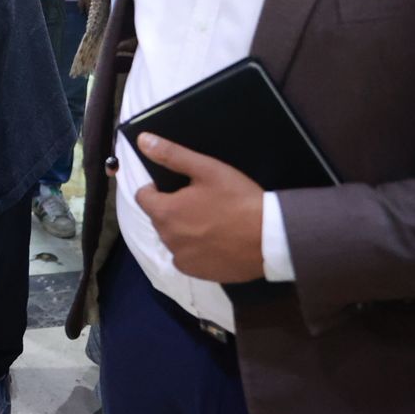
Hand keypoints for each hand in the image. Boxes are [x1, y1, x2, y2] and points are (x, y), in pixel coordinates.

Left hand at [134, 132, 265, 283]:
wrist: (271, 238)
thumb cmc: (238, 199)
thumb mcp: (206, 169)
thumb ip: (171, 155)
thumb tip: (142, 140)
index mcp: (164, 212)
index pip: (143, 196)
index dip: (158, 189)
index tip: (179, 187)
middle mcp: (167, 238)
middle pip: (159, 217)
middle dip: (173, 208)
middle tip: (202, 202)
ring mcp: (181, 258)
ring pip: (173, 237)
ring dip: (183, 229)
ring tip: (211, 222)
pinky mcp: (197, 273)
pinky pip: (186, 257)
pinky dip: (194, 249)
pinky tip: (215, 242)